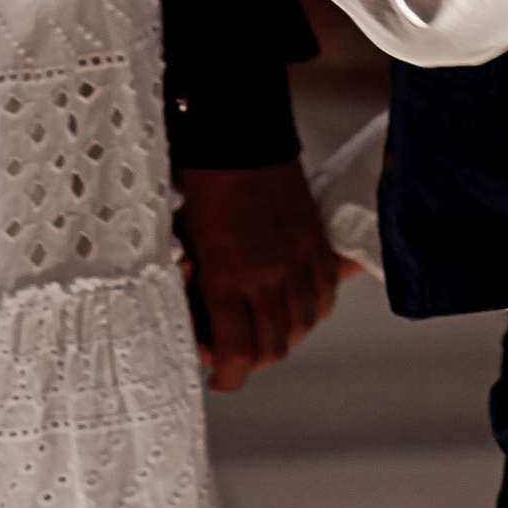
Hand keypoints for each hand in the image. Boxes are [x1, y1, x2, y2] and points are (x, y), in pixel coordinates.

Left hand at [178, 160, 343, 389]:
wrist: (236, 129)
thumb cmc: (197, 183)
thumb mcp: (183, 241)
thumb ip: (195, 288)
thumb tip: (202, 326)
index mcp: (225, 276)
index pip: (237, 355)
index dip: (228, 377)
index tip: (217, 378)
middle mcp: (267, 275)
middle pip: (272, 348)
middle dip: (251, 360)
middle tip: (233, 351)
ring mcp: (297, 258)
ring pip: (302, 325)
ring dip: (282, 335)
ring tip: (261, 327)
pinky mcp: (315, 241)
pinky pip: (324, 294)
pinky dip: (310, 308)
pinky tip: (291, 304)